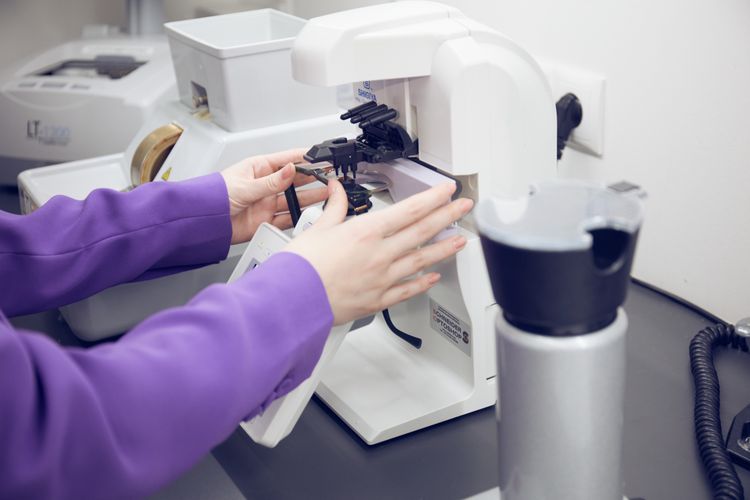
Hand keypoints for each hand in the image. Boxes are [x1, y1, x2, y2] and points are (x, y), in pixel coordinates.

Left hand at [220, 149, 326, 243]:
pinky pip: (287, 218)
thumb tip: (290, 170)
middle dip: (314, 179)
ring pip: (295, 200)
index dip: (306, 158)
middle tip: (331, 178)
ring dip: (311, 198)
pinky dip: (299, 218)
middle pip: (295, 180)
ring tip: (328, 195)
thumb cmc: (214, 197)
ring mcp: (267, 203)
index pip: (287, 160)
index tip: (323, 158)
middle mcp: (265, 185)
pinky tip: (309, 215)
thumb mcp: (245, 186)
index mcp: (259, 169)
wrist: (203, 223)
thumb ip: (271, 182)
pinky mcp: (266, 220)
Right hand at [285, 180, 471, 324]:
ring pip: (421, 260)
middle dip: (447, 217)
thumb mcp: (316, 228)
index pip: (409, 210)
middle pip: (422, 231)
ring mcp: (381, 278)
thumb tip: (336, 189)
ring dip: (443, 249)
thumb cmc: (299, 269)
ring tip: (460, 241)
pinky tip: (432, 277)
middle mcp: (379, 255)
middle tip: (464, 207)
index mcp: (365, 232)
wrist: (290, 303)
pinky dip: (422, 282)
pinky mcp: (377, 300)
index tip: (448, 190)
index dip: (433, 198)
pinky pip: (406, 289)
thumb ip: (333, 207)